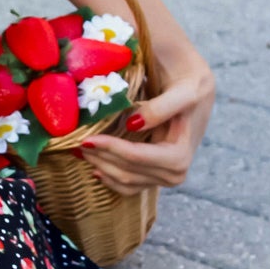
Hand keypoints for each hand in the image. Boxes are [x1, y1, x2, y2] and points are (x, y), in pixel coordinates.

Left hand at [81, 55, 214, 192]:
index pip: (137, 157)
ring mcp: (164, 178)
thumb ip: (162, 108)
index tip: (86, 138)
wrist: (195, 86)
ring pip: (124, 181)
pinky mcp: (155, 176)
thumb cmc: (189, 83)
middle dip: (100, 157)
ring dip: (100, 166)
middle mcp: (175, 173)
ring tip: (78, 149)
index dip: (111, 149)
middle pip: (128, 171)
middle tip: (74, 142)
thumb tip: (133, 125)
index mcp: (181, 154)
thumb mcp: (183, 90)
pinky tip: (94, 165)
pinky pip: (128, 186)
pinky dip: (109, 176)